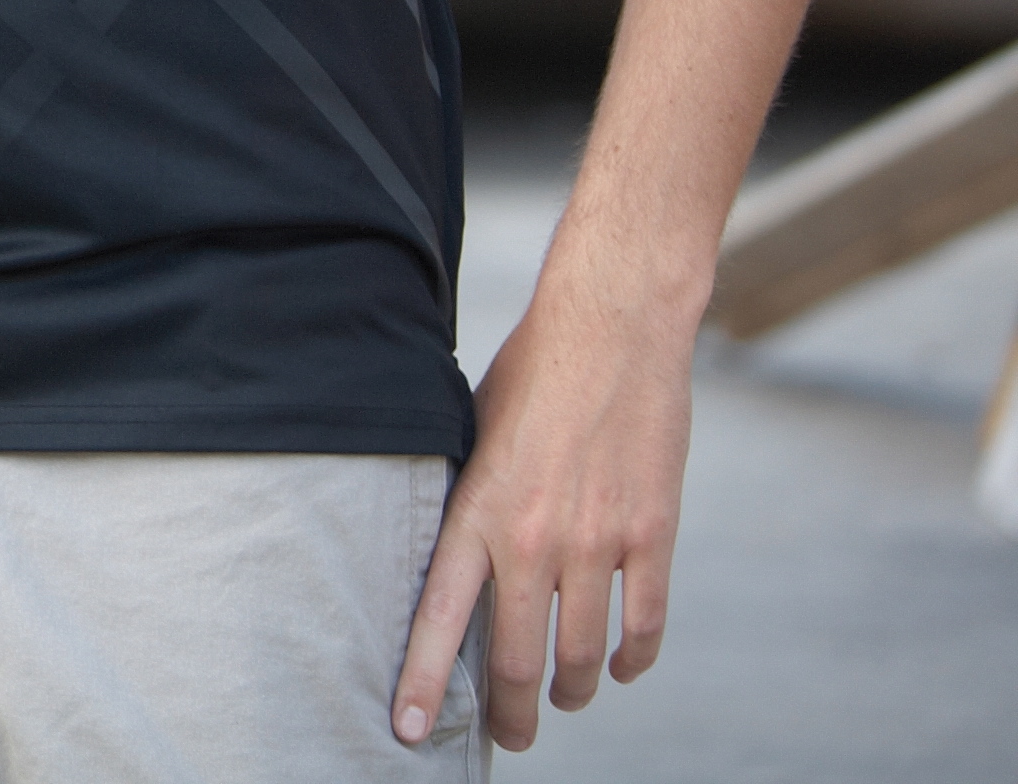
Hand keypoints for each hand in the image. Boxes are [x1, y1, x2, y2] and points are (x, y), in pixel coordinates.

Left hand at [390, 263, 695, 749]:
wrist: (614, 329)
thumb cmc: (531, 374)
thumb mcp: (472, 432)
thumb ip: (468, 500)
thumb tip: (455, 557)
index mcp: (477, 512)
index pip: (438, 619)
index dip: (422, 683)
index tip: (409, 732)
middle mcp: (535, 538)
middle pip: (516, 660)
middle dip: (511, 712)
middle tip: (512, 735)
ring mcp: (599, 542)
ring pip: (583, 654)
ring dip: (573, 689)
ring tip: (566, 697)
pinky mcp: (654, 536)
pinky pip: (645, 626)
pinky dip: (634, 660)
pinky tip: (623, 669)